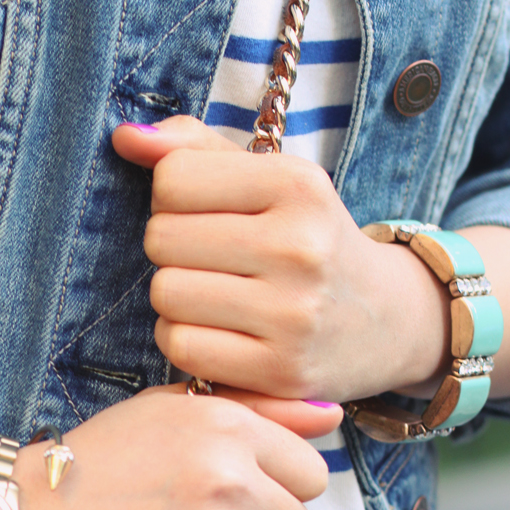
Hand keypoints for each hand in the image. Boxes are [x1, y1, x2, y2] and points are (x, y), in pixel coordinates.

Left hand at [111, 117, 450, 402]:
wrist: (385, 320)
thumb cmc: (305, 241)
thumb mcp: (269, 179)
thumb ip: (194, 150)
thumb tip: (125, 138)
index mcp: (297, 185)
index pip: (172, 179)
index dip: (173, 199)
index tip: (206, 215)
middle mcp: (299, 246)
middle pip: (161, 238)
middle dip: (171, 250)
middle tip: (208, 261)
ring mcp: (292, 314)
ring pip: (166, 294)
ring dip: (175, 299)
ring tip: (213, 298)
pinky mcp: (279, 370)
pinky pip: (182, 346)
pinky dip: (185, 340)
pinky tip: (216, 333)